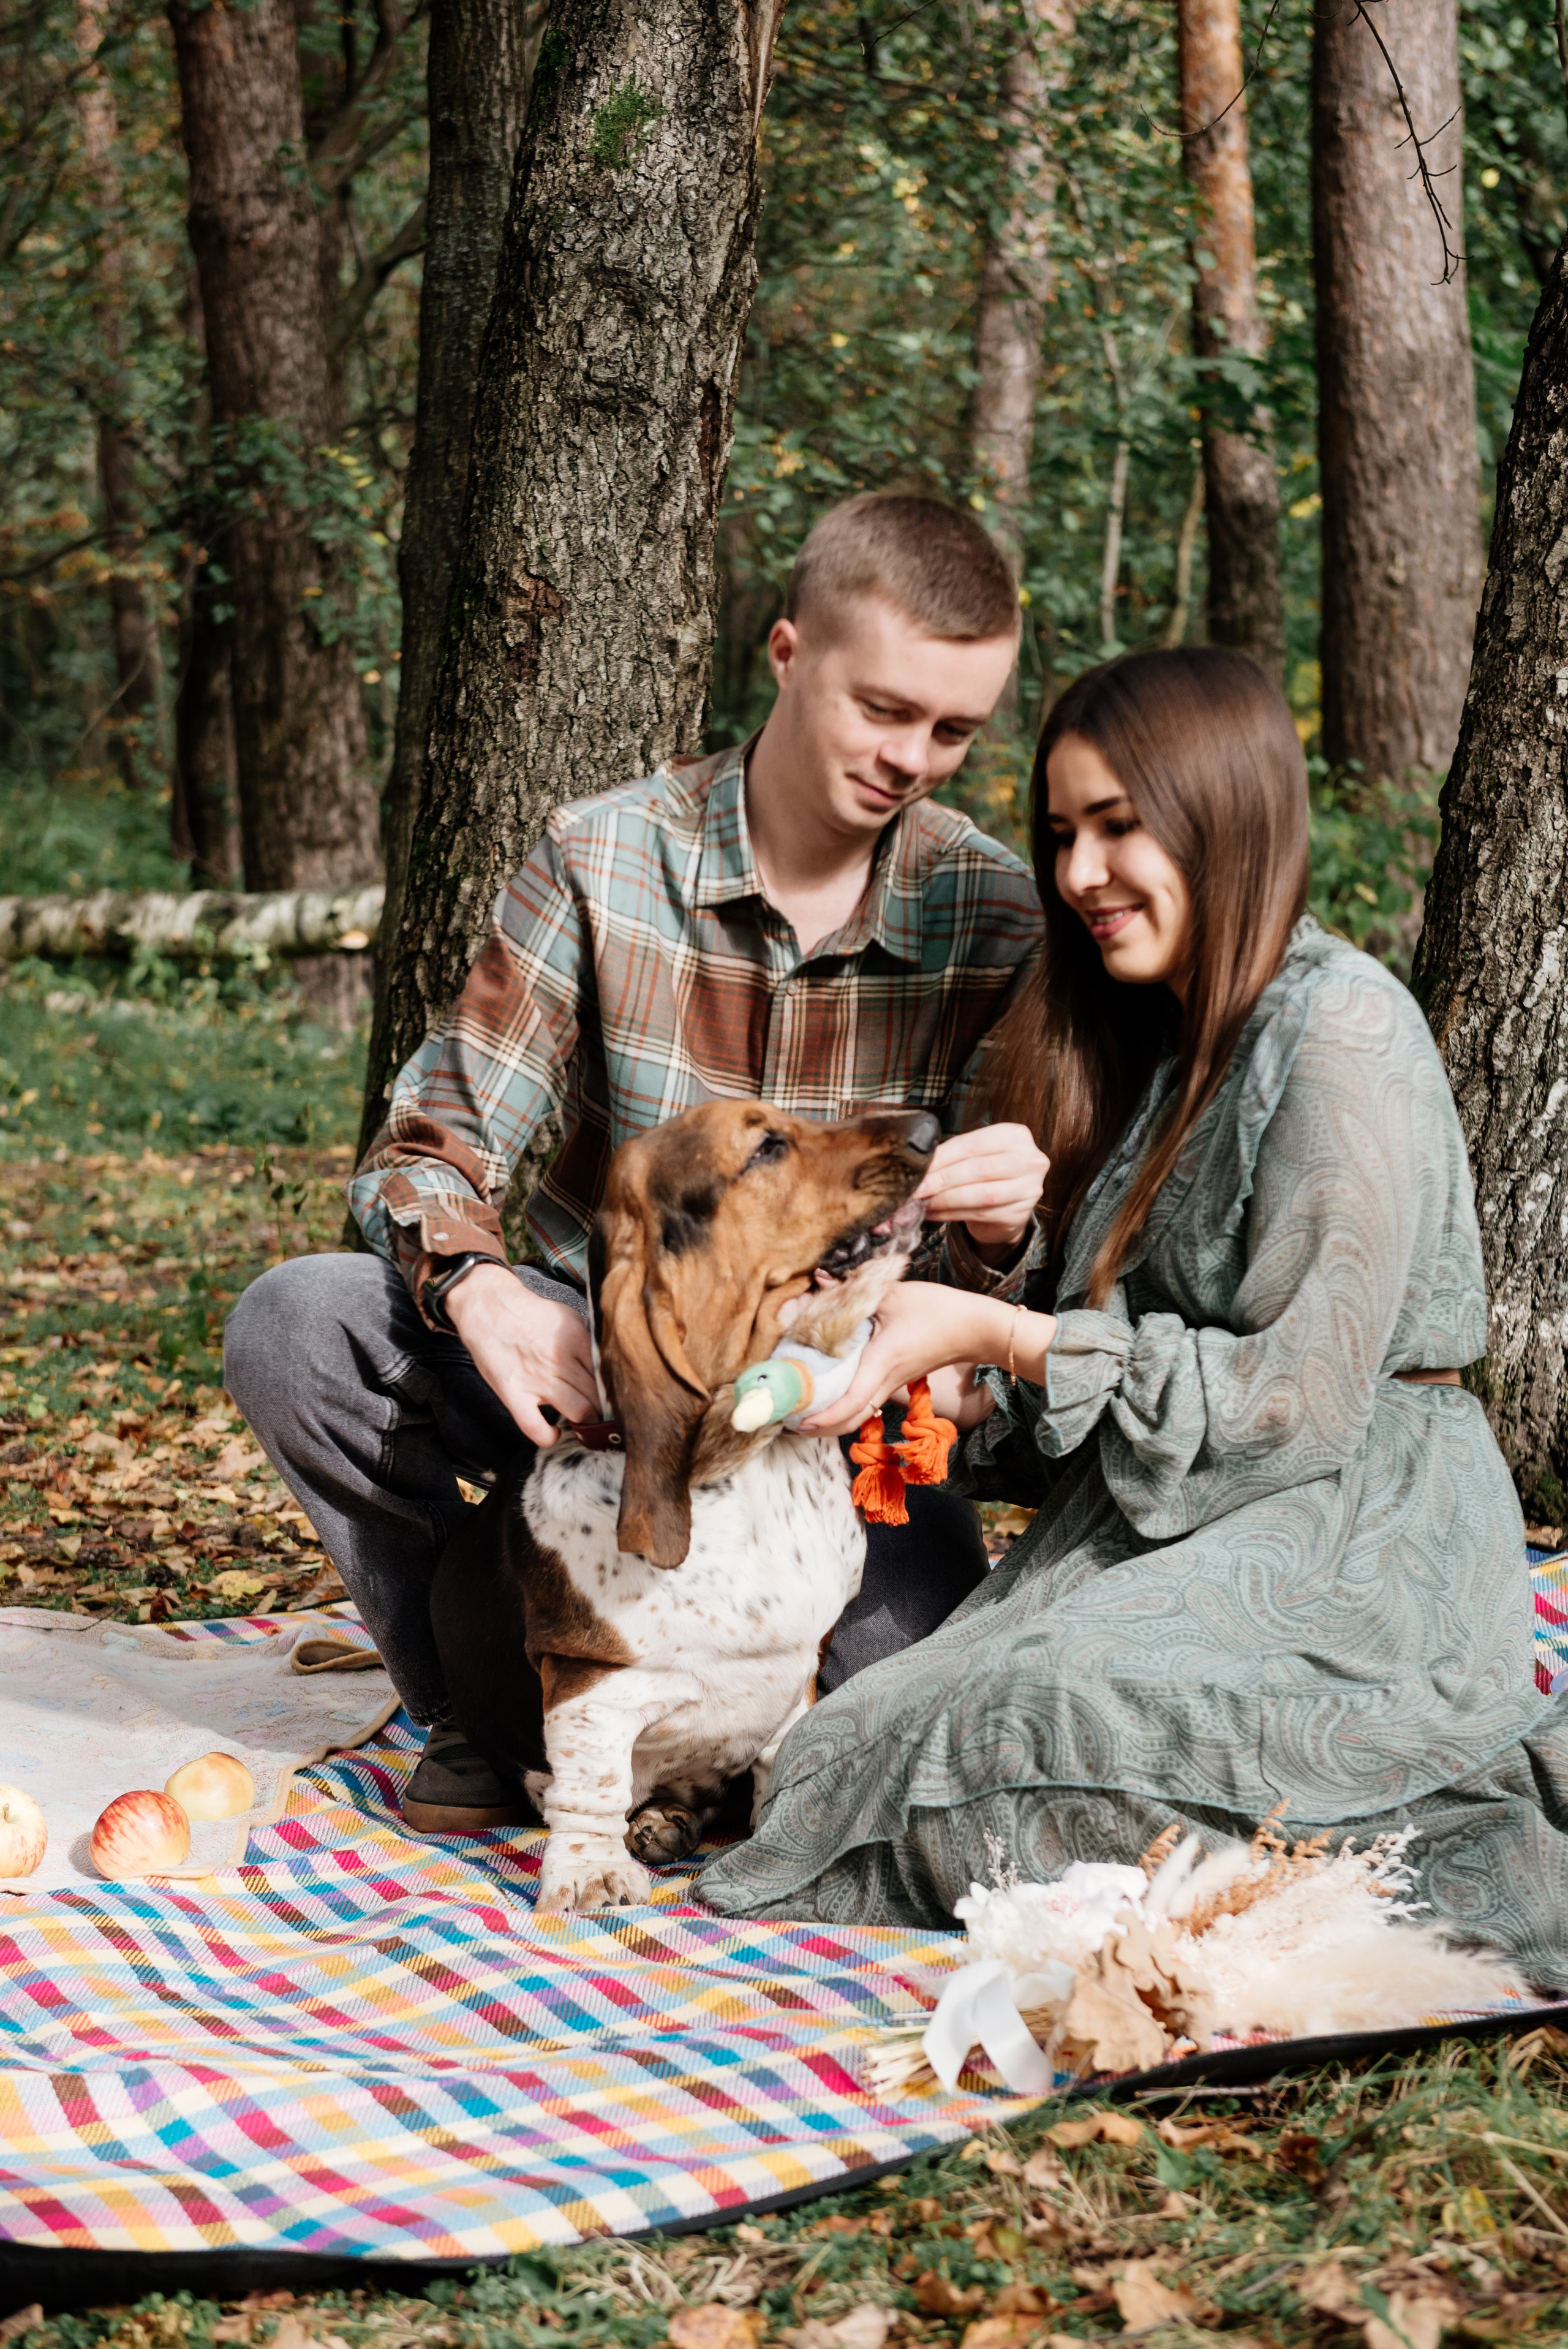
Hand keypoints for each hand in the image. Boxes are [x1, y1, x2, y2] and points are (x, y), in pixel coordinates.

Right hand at [445, 1264, 600, 1445]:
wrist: (486, 1306)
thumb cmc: (527, 1313)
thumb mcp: (567, 1317)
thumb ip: (588, 1342)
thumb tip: (608, 1365)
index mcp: (577, 1339)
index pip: (608, 1374)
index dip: (615, 1389)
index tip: (616, 1396)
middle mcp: (560, 1360)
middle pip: (598, 1396)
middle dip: (604, 1408)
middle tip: (603, 1411)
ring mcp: (536, 1379)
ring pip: (579, 1412)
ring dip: (585, 1421)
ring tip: (583, 1419)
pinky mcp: (513, 1393)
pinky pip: (535, 1428)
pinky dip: (549, 1436)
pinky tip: (554, 1431)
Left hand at [798, 1282, 1022, 1436]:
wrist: (974, 1328)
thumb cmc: (938, 1310)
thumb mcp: (893, 1294)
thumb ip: (853, 1289)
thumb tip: (818, 1279)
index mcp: (881, 1362)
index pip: (851, 1402)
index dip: (825, 1417)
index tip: (800, 1422)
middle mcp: (885, 1380)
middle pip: (851, 1419)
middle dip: (820, 1427)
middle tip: (789, 1423)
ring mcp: (892, 1384)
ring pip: (858, 1413)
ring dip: (831, 1420)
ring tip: (803, 1413)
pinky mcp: (897, 1380)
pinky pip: (866, 1401)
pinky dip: (845, 1406)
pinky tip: (829, 1394)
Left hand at [916, 1123, 1048, 1258]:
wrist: (1007, 1207)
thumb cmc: (988, 1175)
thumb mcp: (976, 1156)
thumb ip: (955, 1154)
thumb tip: (919, 1163)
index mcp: (1017, 1135)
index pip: (974, 1143)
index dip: (943, 1155)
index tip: (918, 1165)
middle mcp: (1030, 1160)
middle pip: (978, 1169)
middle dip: (942, 1179)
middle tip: (917, 1187)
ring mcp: (1029, 1189)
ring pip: (980, 1194)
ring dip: (945, 1199)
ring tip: (922, 1202)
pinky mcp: (1020, 1214)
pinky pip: (980, 1214)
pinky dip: (951, 1214)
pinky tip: (934, 1213)